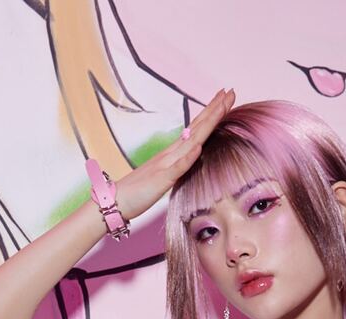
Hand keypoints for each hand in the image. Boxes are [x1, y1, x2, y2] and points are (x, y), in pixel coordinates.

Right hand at [113, 88, 235, 222]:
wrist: (114, 201)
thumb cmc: (137, 192)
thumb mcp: (162, 178)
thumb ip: (176, 167)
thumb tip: (191, 158)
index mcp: (171, 153)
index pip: (195, 130)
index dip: (211, 114)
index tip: (224, 98)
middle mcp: (170, 153)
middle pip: (196, 128)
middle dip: (214, 109)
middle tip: (230, 90)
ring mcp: (165, 165)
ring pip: (191, 141)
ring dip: (207, 124)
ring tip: (221, 108)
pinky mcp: (161, 180)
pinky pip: (176, 168)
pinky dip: (188, 157)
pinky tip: (198, 146)